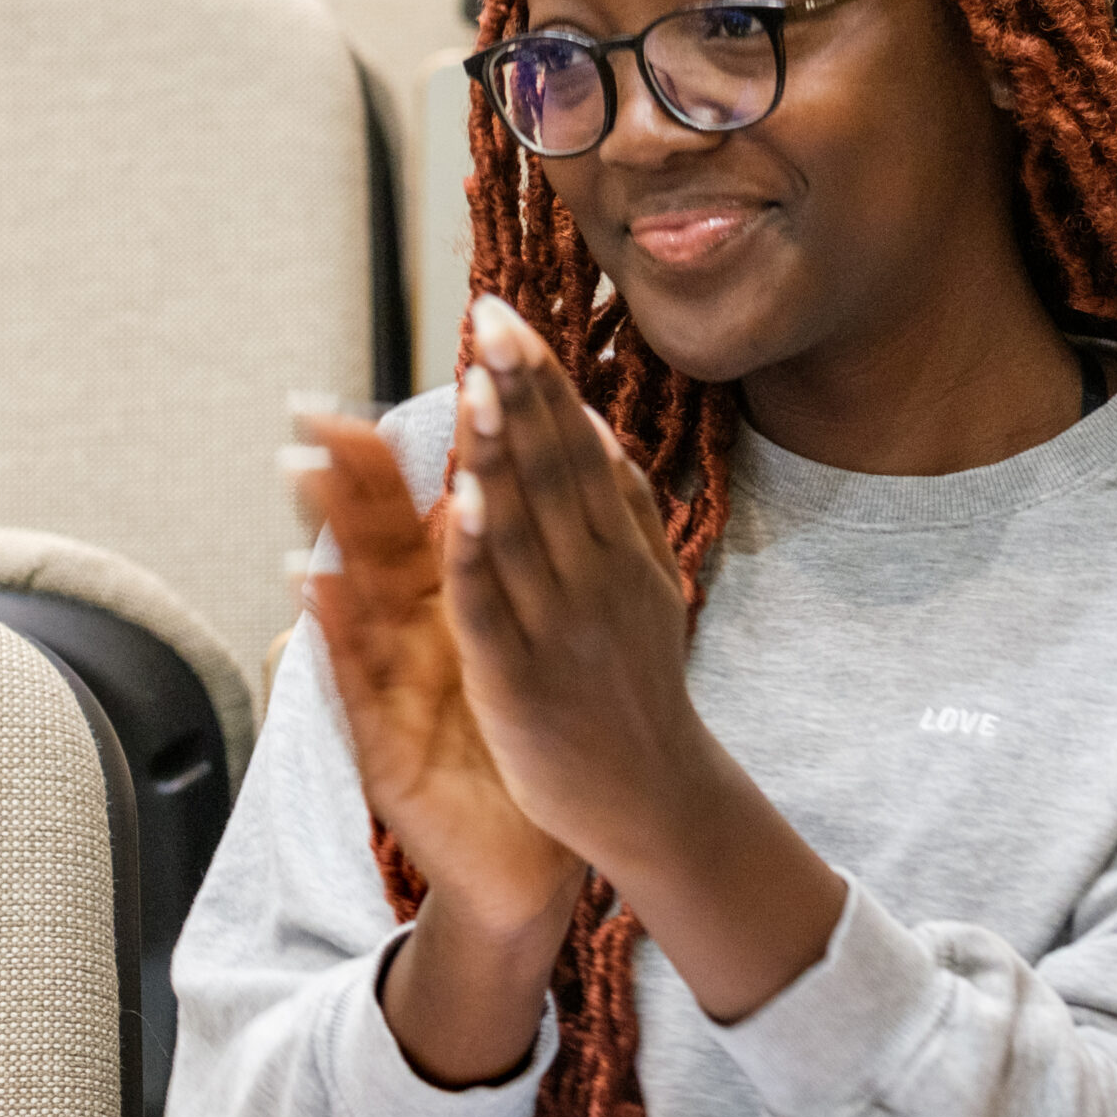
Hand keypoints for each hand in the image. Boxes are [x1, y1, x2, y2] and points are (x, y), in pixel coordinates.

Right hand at [293, 413, 584, 944]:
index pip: (432, 524)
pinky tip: (313, 588)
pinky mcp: (385, 748)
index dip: (413, 463)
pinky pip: (359, 686)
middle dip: (351, 483)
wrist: (532, 865)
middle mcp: (414, 647)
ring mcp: (393, 695)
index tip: (392, 388)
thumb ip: (503, 581)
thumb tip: (498, 501)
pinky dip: (338, 637)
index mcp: (456, 618)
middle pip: (380, 549)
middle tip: (317, 412)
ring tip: (300, 472)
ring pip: (357, 604)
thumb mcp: (519, 654)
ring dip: (329, 539)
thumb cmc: (525, 754)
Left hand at [443, 297, 848, 1022]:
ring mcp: (561, 626)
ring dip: (499, 450)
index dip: (538, 379)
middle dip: (518, 391)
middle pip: (552, 469)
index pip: (573, 446)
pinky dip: (482, 550)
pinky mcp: (522, 680)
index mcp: (619, 549)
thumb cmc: (638, 691)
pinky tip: (463, 499)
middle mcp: (595, 576)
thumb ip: (623, 509)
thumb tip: (590, 423)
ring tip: (475, 382)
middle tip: (488, 318)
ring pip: (524, 524)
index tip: (503, 315)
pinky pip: (496, 605)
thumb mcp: (650, 587)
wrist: (653, 801)